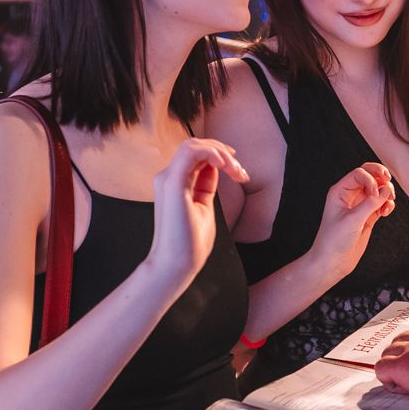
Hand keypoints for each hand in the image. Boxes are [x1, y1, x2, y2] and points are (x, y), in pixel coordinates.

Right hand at [147, 137, 248, 288]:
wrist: (176, 264)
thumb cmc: (190, 243)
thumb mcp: (204, 207)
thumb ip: (206, 186)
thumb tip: (215, 168)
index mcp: (175, 183)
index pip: (196, 156)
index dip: (220, 156)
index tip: (239, 172)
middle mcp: (168, 177)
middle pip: (195, 147)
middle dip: (223, 152)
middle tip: (240, 171)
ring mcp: (168, 179)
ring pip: (193, 145)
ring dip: (219, 152)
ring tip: (235, 169)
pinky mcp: (172, 183)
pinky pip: (190, 153)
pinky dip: (210, 153)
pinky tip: (224, 165)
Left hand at [305, 163, 394, 285]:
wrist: (333, 262)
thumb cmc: (334, 240)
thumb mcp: (352, 219)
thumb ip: (371, 203)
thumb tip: (386, 190)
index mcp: (340, 192)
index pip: (359, 174)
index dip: (370, 180)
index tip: (375, 193)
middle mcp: (350, 196)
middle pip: (369, 176)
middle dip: (381, 177)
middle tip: (389, 182)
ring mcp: (360, 206)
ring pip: (377, 189)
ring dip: (386, 192)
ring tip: (389, 201)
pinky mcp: (368, 217)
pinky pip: (381, 203)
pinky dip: (387, 204)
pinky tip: (386, 211)